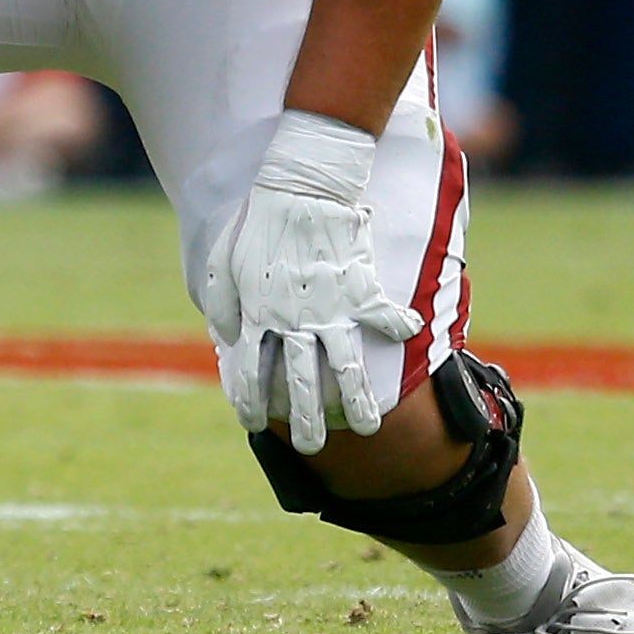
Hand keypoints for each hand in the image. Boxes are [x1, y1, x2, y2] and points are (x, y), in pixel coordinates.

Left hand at [202, 111, 422, 453]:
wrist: (301, 186)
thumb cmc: (258, 222)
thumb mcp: (223, 261)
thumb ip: (222, 303)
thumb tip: (225, 336)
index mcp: (258, 314)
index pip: (250, 371)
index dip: (250, 401)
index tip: (254, 425)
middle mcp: (295, 320)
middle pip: (301, 383)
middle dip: (305, 421)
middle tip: (311, 446)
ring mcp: (331, 308)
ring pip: (347, 367)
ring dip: (357, 401)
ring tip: (367, 428)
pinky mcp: (361, 289)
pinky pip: (386, 317)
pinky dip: (401, 328)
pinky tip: (412, 340)